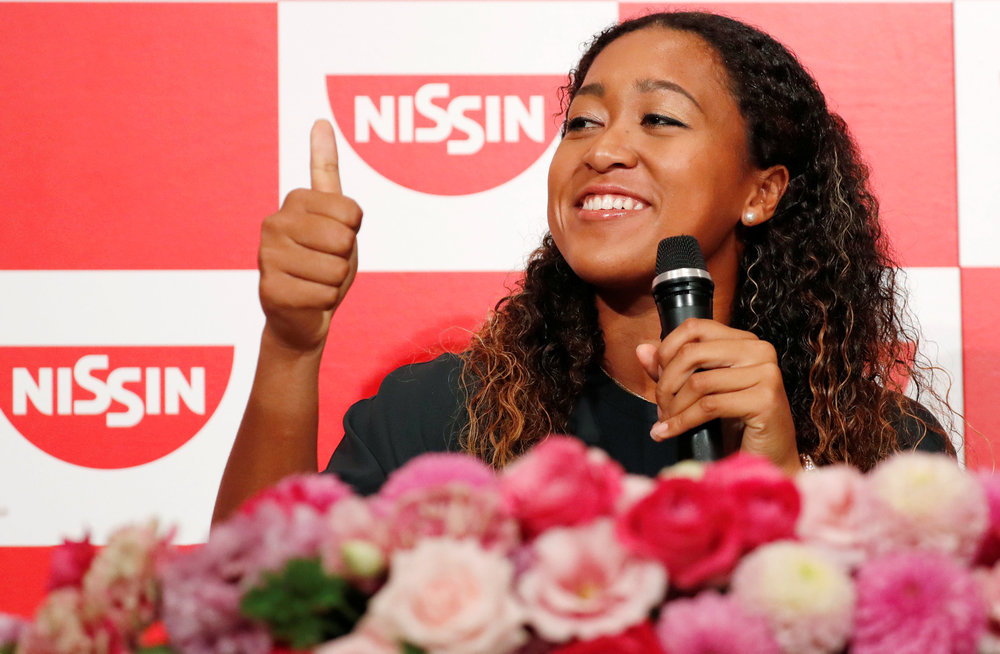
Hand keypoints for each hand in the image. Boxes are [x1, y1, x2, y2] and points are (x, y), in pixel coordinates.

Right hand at [258, 120, 362, 352]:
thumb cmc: (323, 263)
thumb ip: (326, 172)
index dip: (352, 232)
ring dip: (334, 283)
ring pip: (336, 268)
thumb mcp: (334, 217)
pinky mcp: (270, 290)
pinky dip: (324, 303)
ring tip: (315, 283)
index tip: (333, 239)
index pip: (352, 212)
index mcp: (293, 201)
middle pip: (343, 239)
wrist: (302, 317)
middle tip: (324, 265)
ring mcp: (268, 256)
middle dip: (344, 258)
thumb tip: (320, 120)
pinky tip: (307, 301)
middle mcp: (274, 223)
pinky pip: (324, 295)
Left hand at [636, 318, 799, 473]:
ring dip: (673, 407)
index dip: (667, 351)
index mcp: (744, 341)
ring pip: (698, 382)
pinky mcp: (765, 400)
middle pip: (692, 353)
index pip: (695, 327)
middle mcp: (759, 351)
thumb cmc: (735, 424)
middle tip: (660, 407)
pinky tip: (668, 432)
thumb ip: (673, 368)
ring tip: (665, 422)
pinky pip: (709, 406)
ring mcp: (766, 374)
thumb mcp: (701, 392)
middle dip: (666, 383)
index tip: (657, 377)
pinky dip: (682, 422)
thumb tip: (641, 349)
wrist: (767, 458)